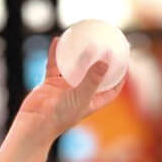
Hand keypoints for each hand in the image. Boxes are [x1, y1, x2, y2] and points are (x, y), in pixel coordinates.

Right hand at [10, 37, 125, 145]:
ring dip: (78, 54)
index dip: (120, 79)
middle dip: (101, 62)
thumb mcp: (81, 96)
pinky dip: (56, 53)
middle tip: (107, 45)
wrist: (36, 122)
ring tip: (84, 39)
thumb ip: (93, 79)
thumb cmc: (61, 116)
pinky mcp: (51, 83)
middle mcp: (80, 93)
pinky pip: (55, 64)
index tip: (125, 64)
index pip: (111, 90)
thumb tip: (106, 61)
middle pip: (94, 75)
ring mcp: (65, 88)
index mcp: (91, 101)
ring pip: (74, 67)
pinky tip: (58, 39)